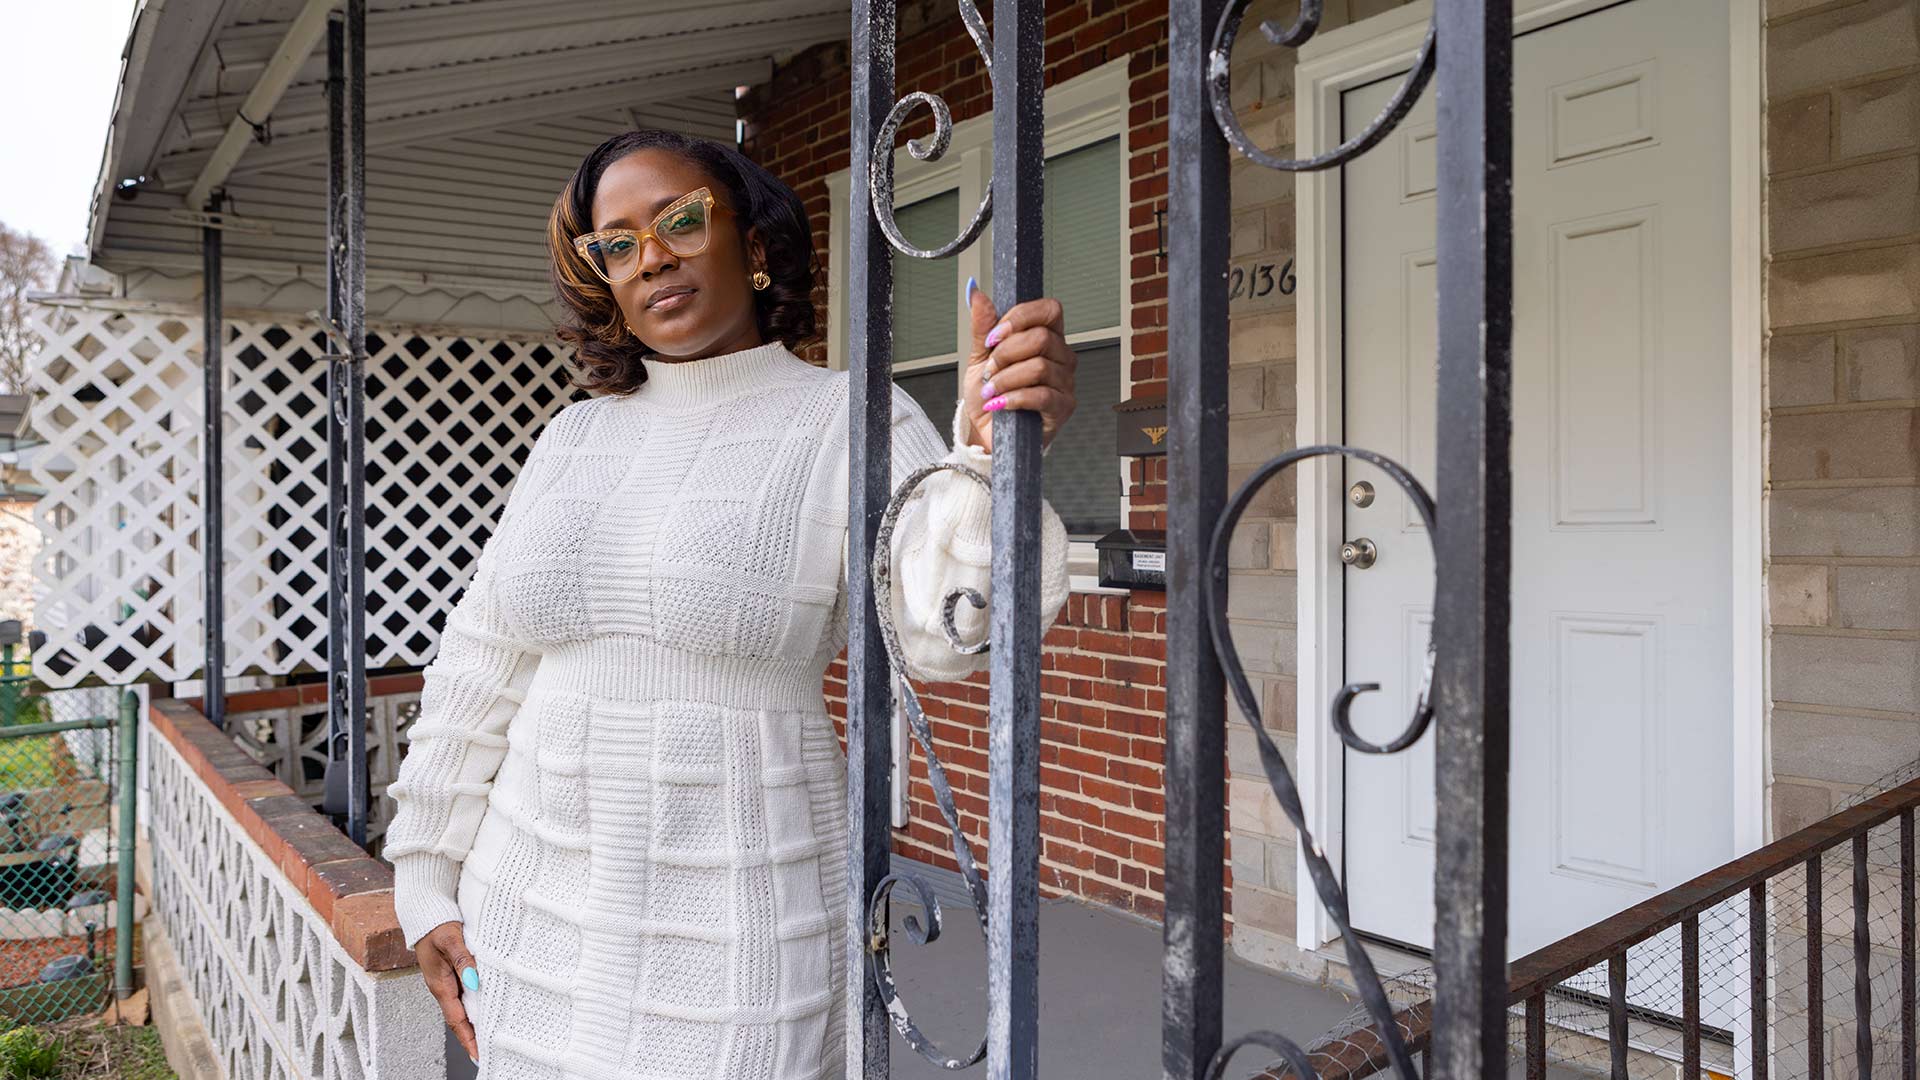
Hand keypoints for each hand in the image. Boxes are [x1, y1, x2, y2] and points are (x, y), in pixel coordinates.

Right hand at [417, 921, 480, 1063]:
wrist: (424, 911)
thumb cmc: (435, 924)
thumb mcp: (450, 940)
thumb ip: (463, 960)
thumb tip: (475, 981)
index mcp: (440, 984)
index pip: (456, 1018)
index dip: (468, 1037)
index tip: (478, 1055)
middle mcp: (443, 986)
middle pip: (460, 1017)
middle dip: (474, 1035)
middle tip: (491, 1050)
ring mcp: (447, 979)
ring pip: (464, 1005)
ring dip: (476, 1019)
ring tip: (493, 1033)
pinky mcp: (452, 971)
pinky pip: (465, 991)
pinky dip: (476, 1002)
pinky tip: (488, 1004)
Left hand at [960, 278, 1076, 454]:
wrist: (986, 433)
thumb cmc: (990, 395)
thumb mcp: (981, 357)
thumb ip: (983, 326)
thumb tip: (976, 293)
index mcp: (1047, 337)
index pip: (1049, 310)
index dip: (1020, 318)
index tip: (994, 336)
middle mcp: (1061, 356)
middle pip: (1041, 338)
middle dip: (1006, 354)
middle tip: (990, 369)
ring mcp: (1065, 382)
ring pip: (1038, 367)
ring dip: (1005, 379)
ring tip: (992, 389)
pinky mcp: (1063, 408)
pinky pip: (1041, 395)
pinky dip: (1013, 398)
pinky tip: (1000, 403)